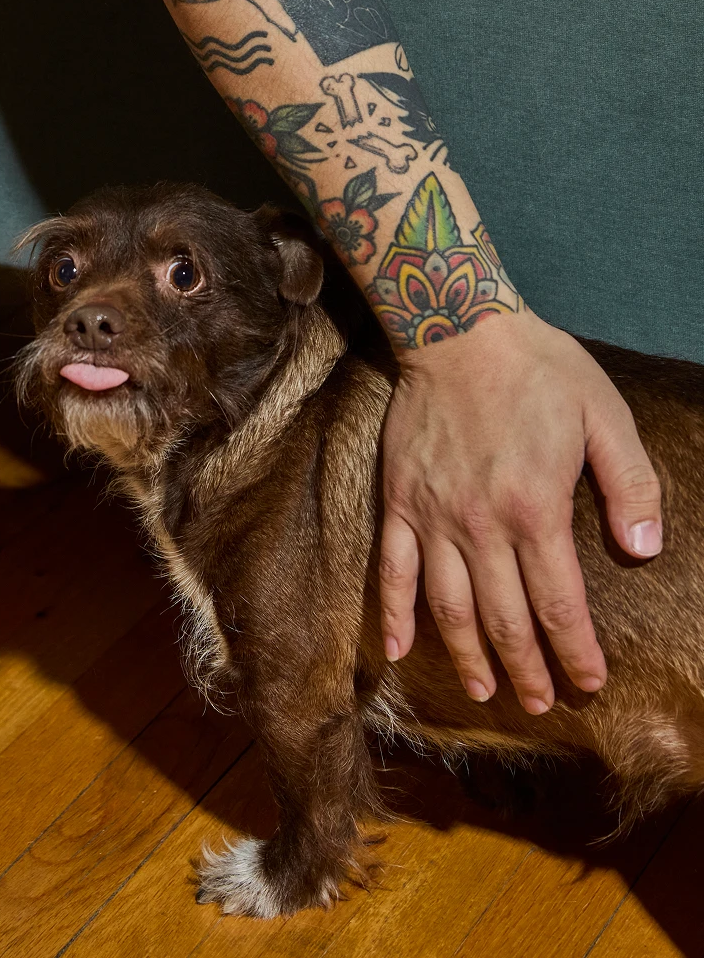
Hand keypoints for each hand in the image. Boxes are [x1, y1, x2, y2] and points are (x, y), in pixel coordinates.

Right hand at [379, 311, 662, 713]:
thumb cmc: (539, 369)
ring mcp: (433, 517)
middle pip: (504, 617)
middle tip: (537, 703)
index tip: (588, 682)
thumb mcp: (606, 415)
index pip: (560, 603)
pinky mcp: (399, 503)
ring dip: (467, 656)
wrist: (459, 331)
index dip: (576, 651)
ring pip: (449, 606)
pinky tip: (398, 651)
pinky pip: (392, 570)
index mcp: (536, 509)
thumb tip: (643, 552)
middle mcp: (482, 525)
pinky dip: (395, 614)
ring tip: (483, 690)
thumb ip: (632, 486)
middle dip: (526, 668)